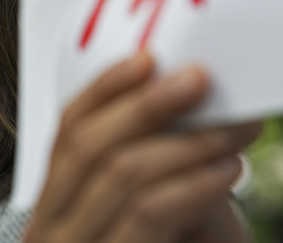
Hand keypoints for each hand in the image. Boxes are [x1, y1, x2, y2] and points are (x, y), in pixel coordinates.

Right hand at [23, 52, 261, 242]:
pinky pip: (147, 215)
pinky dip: (190, 185)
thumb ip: (138, 170)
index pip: (65, 132)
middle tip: (202, 81)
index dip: (104, 90)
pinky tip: (225, 173)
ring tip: (234, 131)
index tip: (149, 58)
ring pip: (119, 173)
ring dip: (186, 142)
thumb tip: (175, 98)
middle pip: (87, 146)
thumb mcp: (132, 219)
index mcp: (52, 209)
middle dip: (148, 105)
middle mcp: (48, 231)